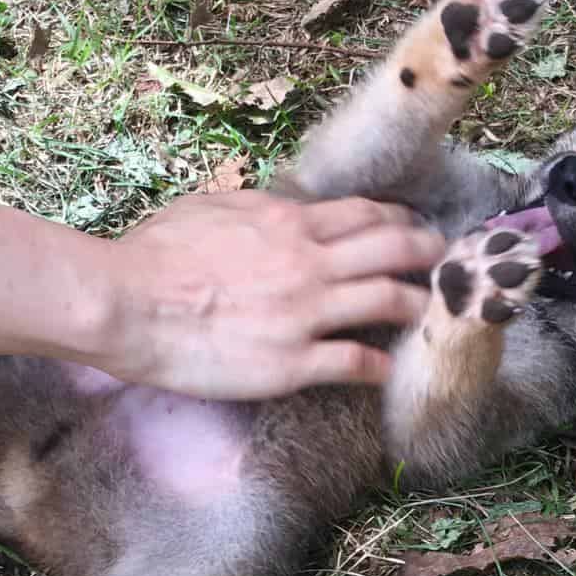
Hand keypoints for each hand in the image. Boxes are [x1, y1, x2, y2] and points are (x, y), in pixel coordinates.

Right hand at [102, 191, 444, 397]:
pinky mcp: (292, 363)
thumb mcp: (212, 208)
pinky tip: (390, 369)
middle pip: (393, 248)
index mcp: (288, 222)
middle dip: (429, 253)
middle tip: (447, 263)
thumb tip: (280, 206)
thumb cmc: (155, 254)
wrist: (127, 303)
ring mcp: (305, 314)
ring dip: (418, 304)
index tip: (415, 227)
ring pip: (388, 300)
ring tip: (433, 312)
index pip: (365, 215)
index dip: (400, 219)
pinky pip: (355, 363)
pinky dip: (380, 365)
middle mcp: (309, 263)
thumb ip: (257, 209)